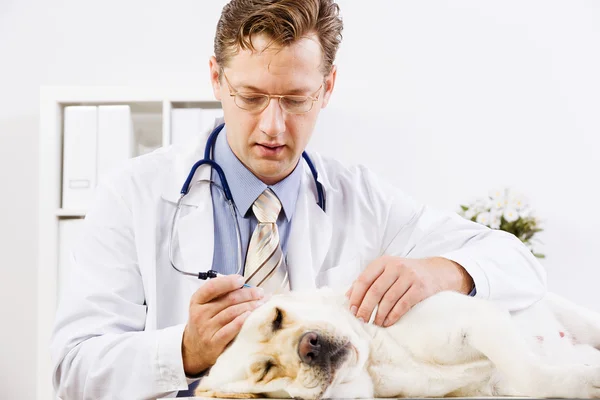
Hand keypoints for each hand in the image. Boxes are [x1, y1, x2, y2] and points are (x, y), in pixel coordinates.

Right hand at [182, 274, 265, 375]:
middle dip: (248, 294)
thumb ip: (221, 295)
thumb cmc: (205, 324)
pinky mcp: (214, 342)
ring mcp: (206, 329)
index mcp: (197, 301)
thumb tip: (245, 286)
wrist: (195, 349)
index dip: (228, 282)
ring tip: (261, 303)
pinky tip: (250, 316)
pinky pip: (230, 329)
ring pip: (232, 312)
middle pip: (228, 299)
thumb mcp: (205, 306)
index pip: (212, 287)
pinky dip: (241, 321)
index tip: (241, 279)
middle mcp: (200, 314)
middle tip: (260, 292)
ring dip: (250, 306)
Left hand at [346, 256, 472, 326]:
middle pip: (375, 290)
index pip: (364, 279)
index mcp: (383, 262)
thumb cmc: (404, 273)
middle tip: (360, 320)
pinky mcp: (421, 288)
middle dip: (365, 308)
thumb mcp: (386, 270)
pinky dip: (393, 316)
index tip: (351, 310)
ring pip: (389, 299)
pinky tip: (387, 323)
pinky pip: (403, 304)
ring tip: (374, 324)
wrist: (435, 271)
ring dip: (379, 315)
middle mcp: (396, 266)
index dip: (356, 296)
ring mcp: (409, 276)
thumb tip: (348, 297)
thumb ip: (368, 280)